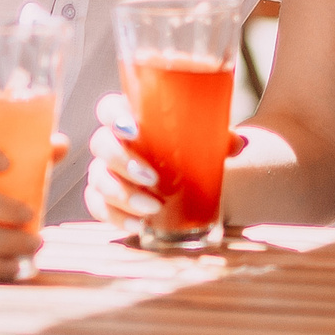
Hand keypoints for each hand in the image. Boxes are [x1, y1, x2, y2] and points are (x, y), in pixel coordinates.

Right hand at [84, 95, 249, 238]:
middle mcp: (115, 143)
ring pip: (98, 179)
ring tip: (153, 208)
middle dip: (122, 161)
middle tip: (152, 178)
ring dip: (122, 194)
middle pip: (100, 144)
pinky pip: (99, 208)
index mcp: (133, 118)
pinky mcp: (109, 200)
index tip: (134, 130)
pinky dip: (116, 217)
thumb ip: (220, 137)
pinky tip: (139, 225)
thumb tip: (236, 145)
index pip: (108, 108)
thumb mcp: (207, 140)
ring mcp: (109, 172)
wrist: (196, 178)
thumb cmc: (195, 149)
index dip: (113, 116)